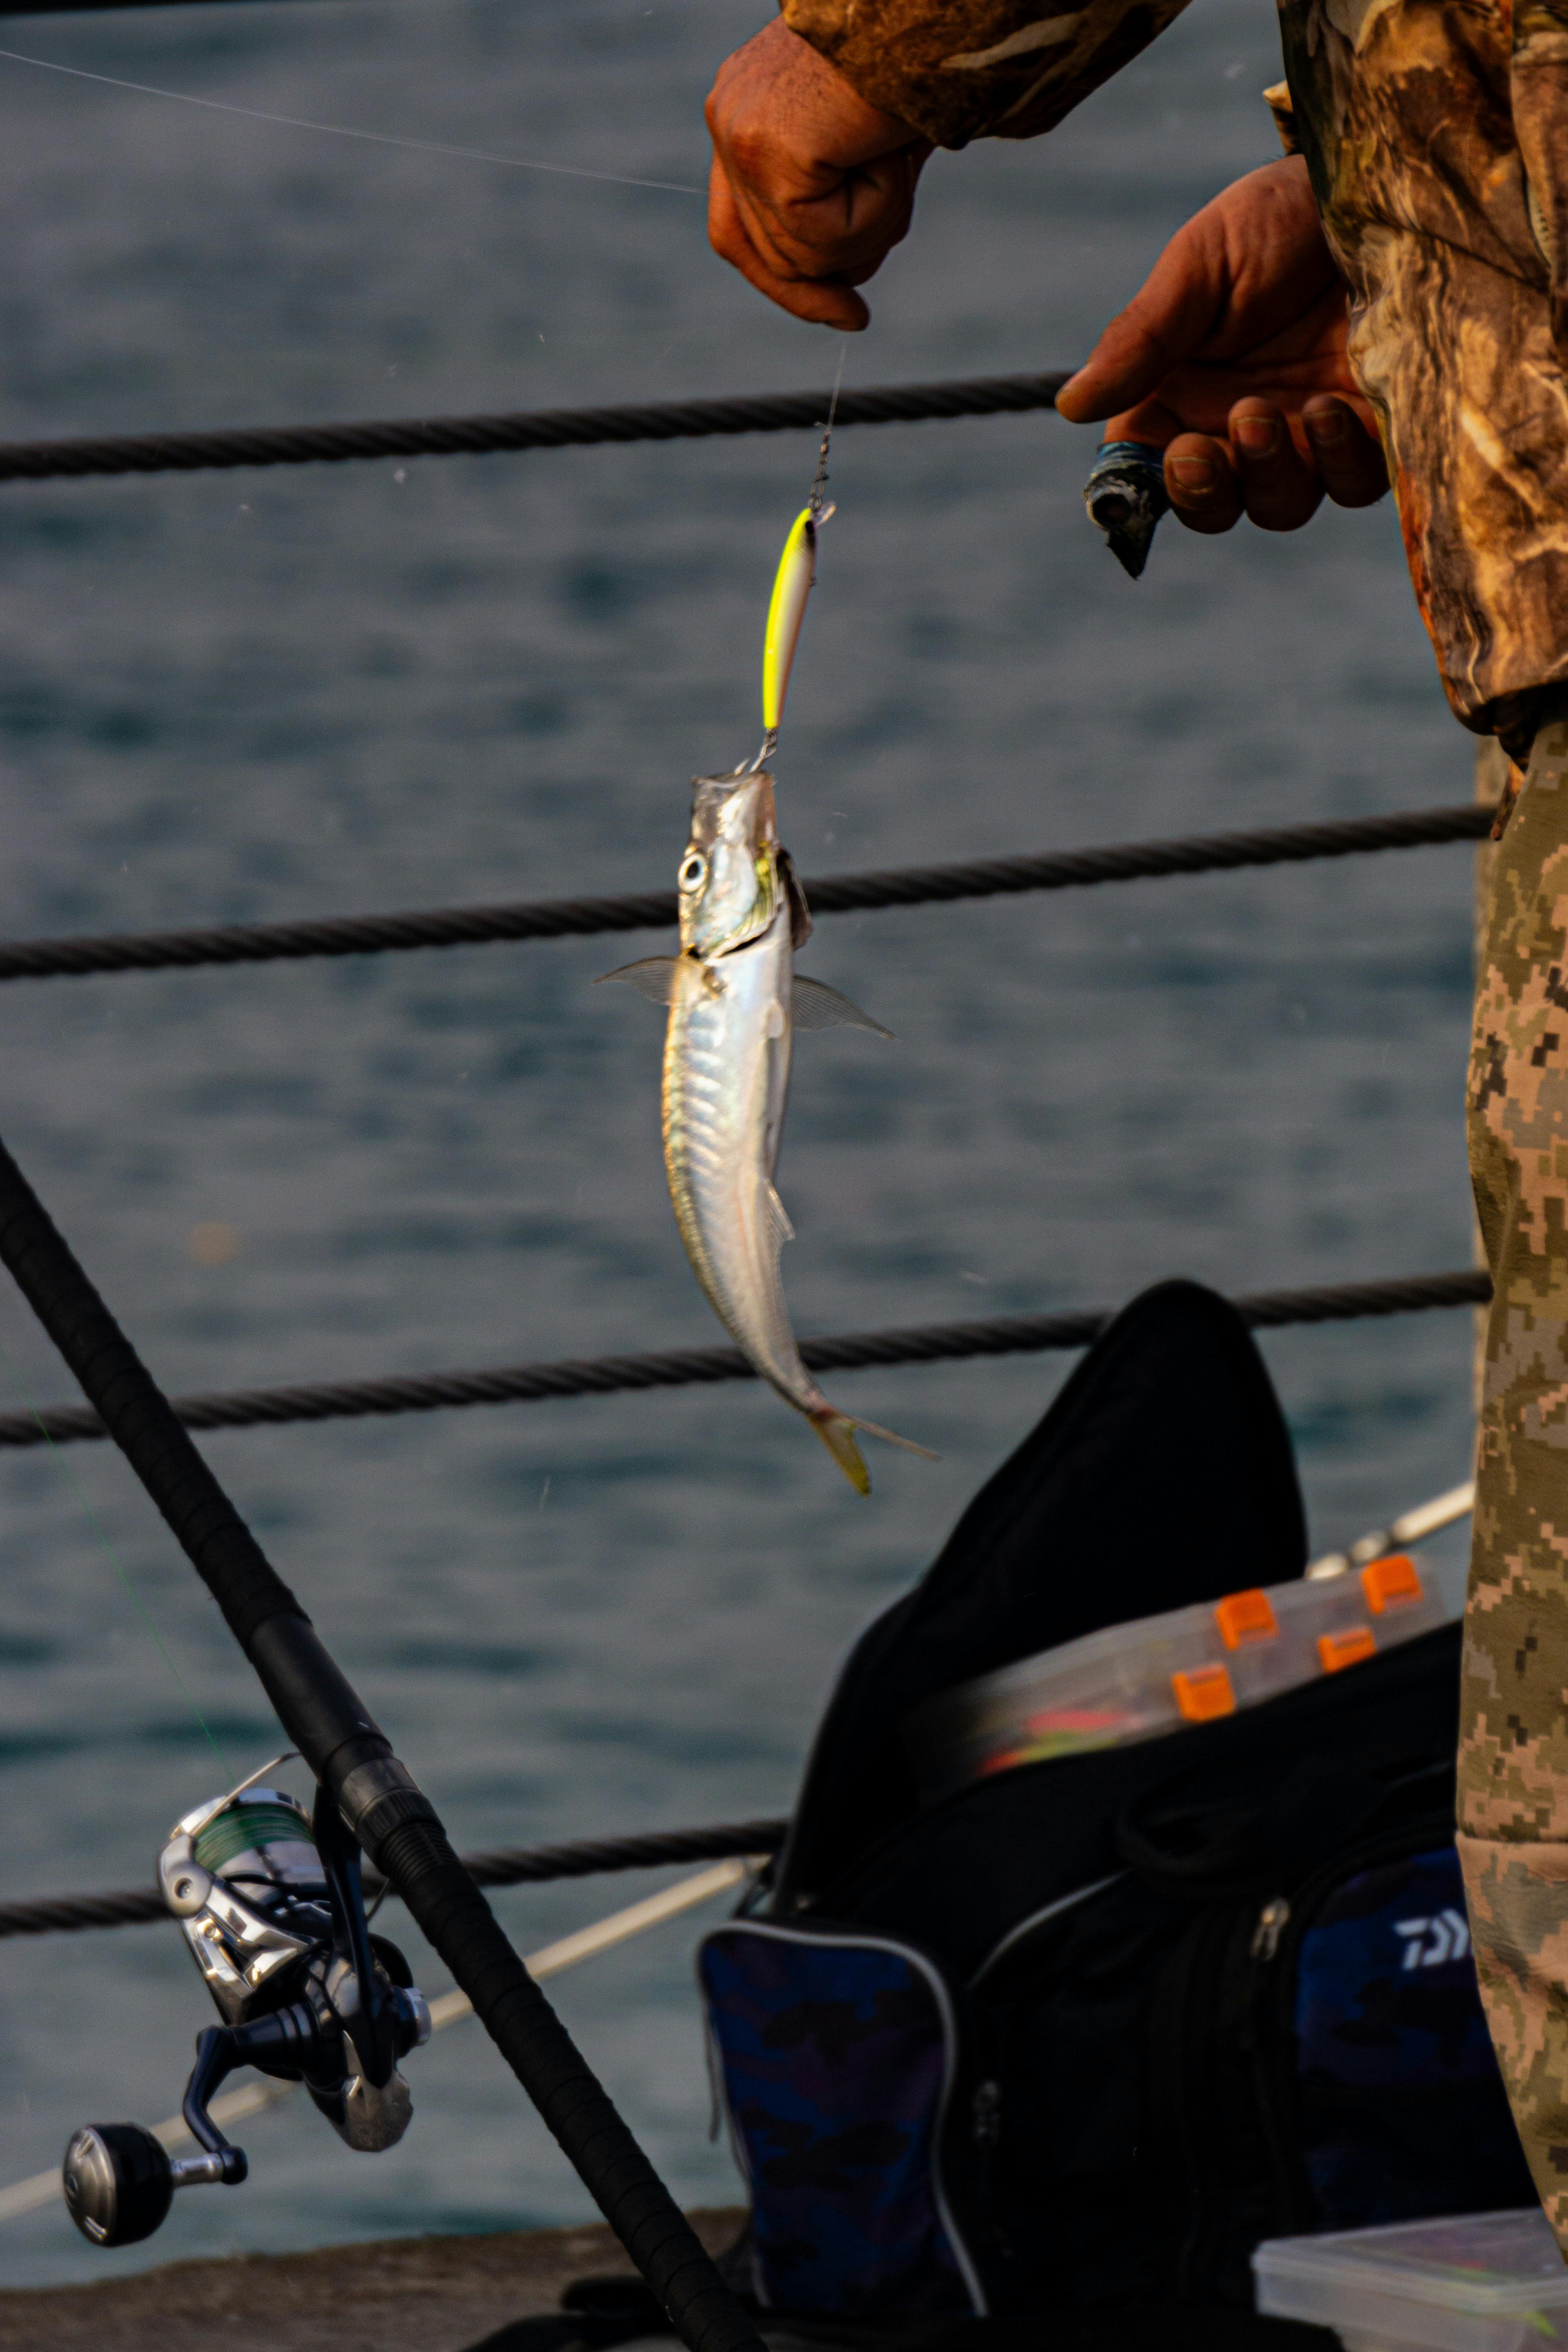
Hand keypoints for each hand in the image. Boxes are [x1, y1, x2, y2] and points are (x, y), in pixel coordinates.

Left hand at [705, 17, 932, 329]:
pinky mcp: (768, 148)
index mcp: (747, 108)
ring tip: (897, 164)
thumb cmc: (920, 63)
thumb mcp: (872, 146)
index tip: (841, 316)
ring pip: (802, 254)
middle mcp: (732, 116)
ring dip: (870, 229)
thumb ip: (842, 204)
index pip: (739, 226)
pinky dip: (875, 215)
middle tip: (856, 315)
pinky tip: (892, 157)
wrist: (937, 5)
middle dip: (822, 281)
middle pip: (761, 250)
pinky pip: (823, 239)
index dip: (783, 283)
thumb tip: (842, 288)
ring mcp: (742, 132)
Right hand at [1056, 157, 1387, 532]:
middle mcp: (1243, 426)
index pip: (1151, 470)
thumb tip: (1071, 406)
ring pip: (1282, 505)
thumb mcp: (1200, 264)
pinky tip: (1331, 408)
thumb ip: (1141, 340)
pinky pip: (1355, 483)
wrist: (1383, 179)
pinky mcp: (1377, 429)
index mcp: (1185, 394)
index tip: (1166, 458)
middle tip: (1203, 448)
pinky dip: (1338, 461)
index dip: (1150, 487)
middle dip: (1207, 491)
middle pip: (1216, 506)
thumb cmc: (1283, 214)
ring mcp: (1311, 434)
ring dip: (1269, 475)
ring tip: (1267, 412)